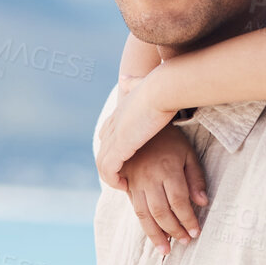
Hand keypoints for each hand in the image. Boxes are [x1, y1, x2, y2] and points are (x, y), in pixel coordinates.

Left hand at [99, 73, 181, 189]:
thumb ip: (133, 83)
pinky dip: (113, 180)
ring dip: (111, 177)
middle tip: (126, 178)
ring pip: (102, 163)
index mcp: (120, 113)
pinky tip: (125, 185)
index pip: (108, 133)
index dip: (115, 148)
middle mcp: (113, 125)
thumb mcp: (143, 84)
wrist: (163, 90)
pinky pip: (108, 169)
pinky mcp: (119, 146)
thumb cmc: (162, 87)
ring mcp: (114, 136)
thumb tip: (124, 78)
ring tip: (125, 185)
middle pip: (103, 150)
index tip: (130, 159)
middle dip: (112, 166)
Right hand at [119, 126, 208, 253]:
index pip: (179, 202)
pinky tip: (152, 234)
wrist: (140, 123)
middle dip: (174, 230)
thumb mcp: (189, 154)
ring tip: (165, 250)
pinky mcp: (127, 183)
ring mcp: (135, 181)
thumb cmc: (171, 140)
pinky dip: (143, 224)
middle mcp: (149, 178)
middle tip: (185, 243)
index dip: (187, 220)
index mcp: (167, 169)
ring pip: (144, 214)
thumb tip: (202, 203)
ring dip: (155, 234)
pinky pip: (134, 208)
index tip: (196, 232)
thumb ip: (195, 179)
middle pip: (161, 211)